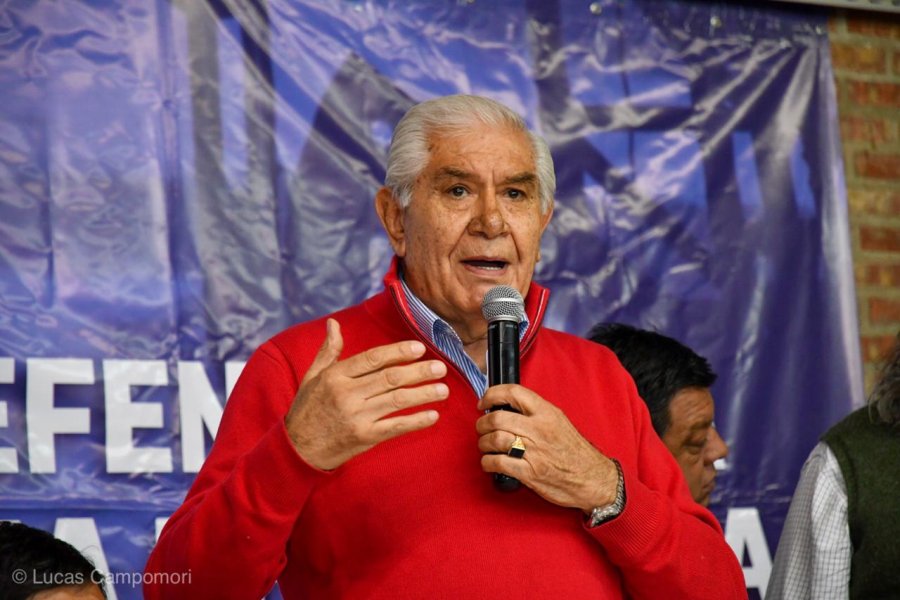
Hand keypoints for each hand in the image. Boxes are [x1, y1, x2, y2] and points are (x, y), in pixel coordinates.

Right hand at [285, 319, 448, 469]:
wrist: (298, 449)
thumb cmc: (307, 409)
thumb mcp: (312, 376)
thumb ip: (328, 350)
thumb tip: (333, 324)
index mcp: (336, 376)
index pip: (373, 359)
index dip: (398, 352)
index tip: (419, 348)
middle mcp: (347, 395)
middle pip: (390, 378)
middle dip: (419, 372)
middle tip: (440, 367)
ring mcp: (357, 417)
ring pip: (397, 401)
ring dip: (423, 394)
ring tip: (443, 389)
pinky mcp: (364, 437)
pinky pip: (395, 427)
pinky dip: (416, 421)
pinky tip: (433, 415)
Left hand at [476, 385, 618, 512]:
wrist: (593, 478)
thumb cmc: (575, 451)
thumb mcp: (559, 421)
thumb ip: (534, 413)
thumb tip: (505, 407)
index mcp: (547, 413)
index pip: (513, 392)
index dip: (492, 394)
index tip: (483, 402)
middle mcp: (540, 429)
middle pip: (498, 418)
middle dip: (482, 423)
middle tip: (482, 428)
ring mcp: (535, 451)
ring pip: (495, 439)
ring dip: (484, 443)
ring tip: (486, 446)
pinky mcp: (530, 473)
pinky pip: (498, 463)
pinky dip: (487, 462)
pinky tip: (489, 463)